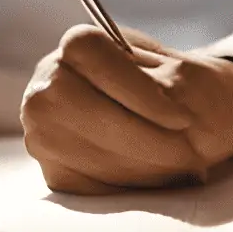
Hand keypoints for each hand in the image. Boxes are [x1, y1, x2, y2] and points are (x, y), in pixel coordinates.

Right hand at [21, 25, 232, 193]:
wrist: (165, 110)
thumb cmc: (175, 84)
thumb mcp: (177, 71)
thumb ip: (165, 84)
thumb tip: (167, 101)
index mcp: (78, 45)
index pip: (96, 60)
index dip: (139, 93)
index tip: (182, 119)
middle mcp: (47, 85)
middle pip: (84, 112)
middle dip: (142, 140)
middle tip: (189, 155)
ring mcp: (43, 131)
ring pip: (86, 154)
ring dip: (143, 169)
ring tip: (185, 169)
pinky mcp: (55, 171)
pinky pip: (89, 187)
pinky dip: (132, 187)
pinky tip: (163, 180)